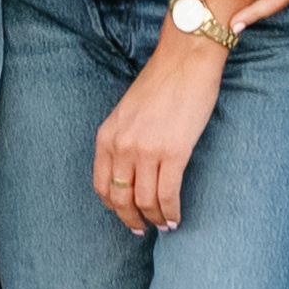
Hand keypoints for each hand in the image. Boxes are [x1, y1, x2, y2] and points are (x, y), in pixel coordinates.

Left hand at [91, 39, 227, 233]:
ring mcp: (146, 150)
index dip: (114, 207)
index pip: (102, 185)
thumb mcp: (128, 112)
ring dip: (155, 219)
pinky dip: (171, 212)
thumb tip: (132, 172)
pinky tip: (176, 218)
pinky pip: (168, 194)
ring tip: (164, 225)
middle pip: (121, 199)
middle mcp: (122, 145)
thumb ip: (124, 140)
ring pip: (145, 201)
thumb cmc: (162, 83)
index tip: (125, 215)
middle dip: (131, 219)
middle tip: (142, 229)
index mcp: (107, 136)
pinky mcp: (173, 152)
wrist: (186, 59)